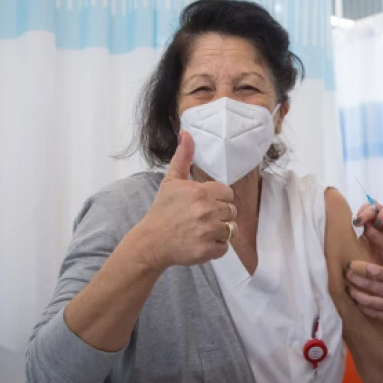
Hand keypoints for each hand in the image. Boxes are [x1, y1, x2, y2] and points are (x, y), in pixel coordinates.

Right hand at [134, 130, 235, 269]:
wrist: (151, 241)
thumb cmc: (163, 210)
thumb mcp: (171, 181)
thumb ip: (183, 157)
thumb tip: (186, 133)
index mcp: (200, 192)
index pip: (227, 193)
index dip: (218, 199)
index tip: (204, 204)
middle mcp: (206, 210)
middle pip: (231, 211)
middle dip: (219, 215)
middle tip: (201, 218)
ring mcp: (208, 231)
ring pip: (231, 229)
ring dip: (219, 231)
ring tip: (201, 230)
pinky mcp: (208, 249)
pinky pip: (225, 247)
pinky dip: (216, 247)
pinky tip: (200, 241)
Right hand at [354, 201, 382, 268]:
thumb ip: (378, 237)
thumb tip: (365, 227)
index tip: (378, 222)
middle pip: (377, 207)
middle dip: (368, 212)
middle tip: (359, 222)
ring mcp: (377, 221)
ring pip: (368, 209)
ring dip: (361, 214)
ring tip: (357, 224)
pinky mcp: (368, 225)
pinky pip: (362, 217)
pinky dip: (357, 219)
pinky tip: (355, 226)